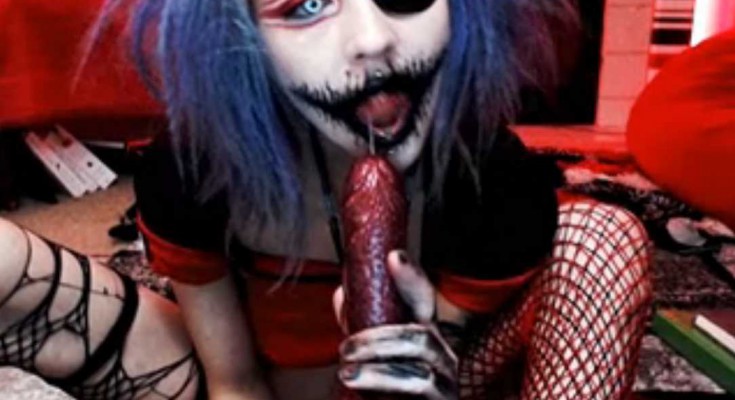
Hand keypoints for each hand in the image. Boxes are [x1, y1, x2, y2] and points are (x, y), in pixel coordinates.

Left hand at [332, 250, 458, 399]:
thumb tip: (341, 293)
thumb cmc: (389, 396)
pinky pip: (420, 384)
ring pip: (419, 354)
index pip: (423, 300)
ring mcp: (447, 380)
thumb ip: (359, 327)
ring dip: (377, 356)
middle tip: (345, 347)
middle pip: (418, 330)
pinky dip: (383, 380)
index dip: (411, 277)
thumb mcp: (371, 358)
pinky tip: (357, 381)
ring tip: (346, 367)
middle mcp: (443, 355)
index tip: (393, 257)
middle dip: (378, 334)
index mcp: (426, 338)